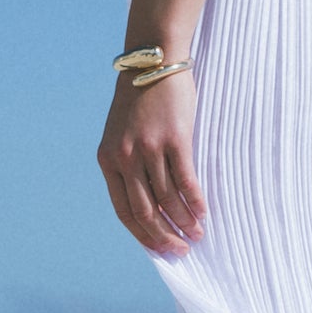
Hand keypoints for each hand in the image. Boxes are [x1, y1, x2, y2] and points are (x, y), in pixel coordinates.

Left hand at [99, 71, 205, 256]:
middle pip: (145, 212)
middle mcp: (125, 158)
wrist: (153, 61)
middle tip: (182, 251)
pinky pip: (186, 181)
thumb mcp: (121, 134)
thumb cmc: (140, 99)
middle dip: (164, 237)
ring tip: (198, 235)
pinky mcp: (174, 139)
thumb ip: (128, 164)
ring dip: (184, 223)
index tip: (160, 249)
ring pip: (168, 200)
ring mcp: (149, 149)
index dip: (143, 235)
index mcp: (108, 160)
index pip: (123, 211)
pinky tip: (203, 213)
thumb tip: (150, 203)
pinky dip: (195, 202)